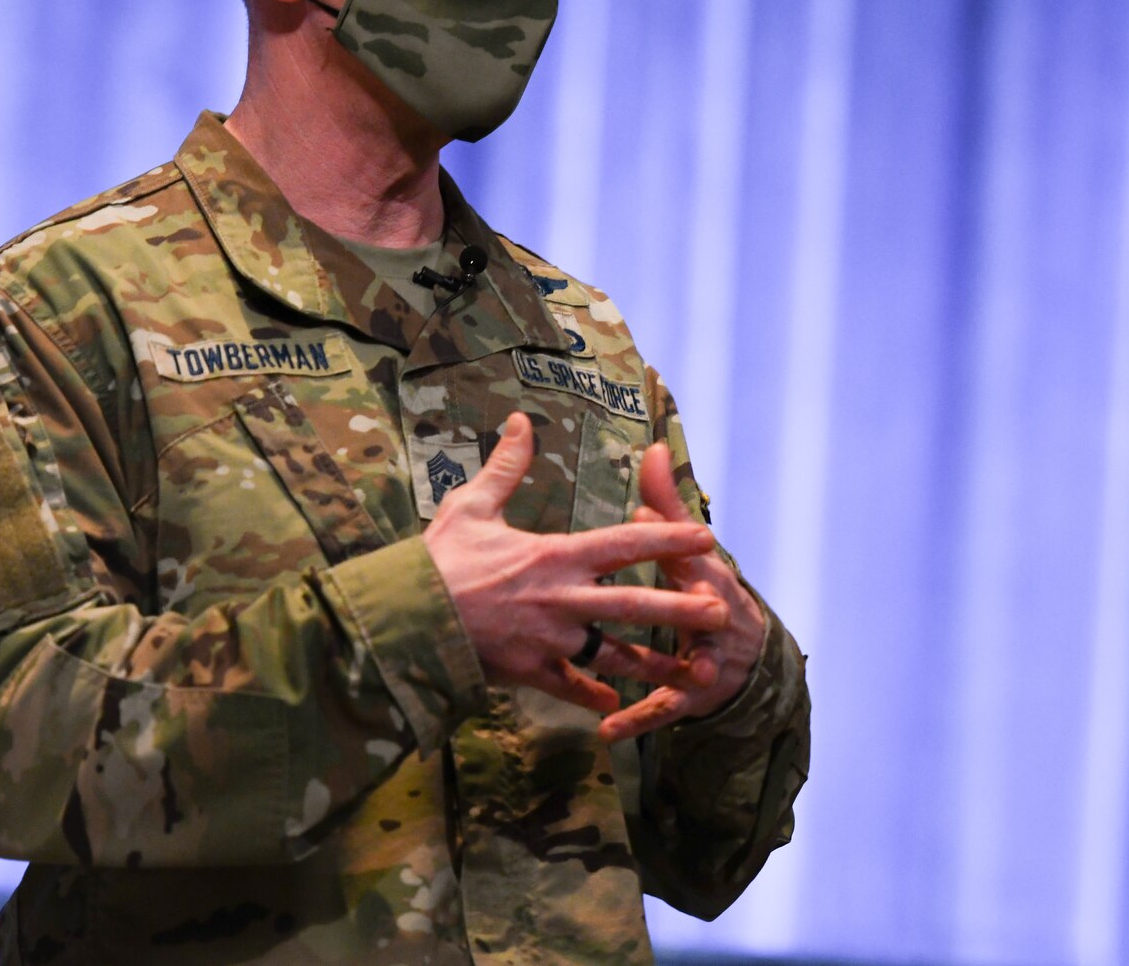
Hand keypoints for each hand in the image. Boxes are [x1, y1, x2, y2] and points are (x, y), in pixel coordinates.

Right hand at [423, 413, 729, 714]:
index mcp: (554, 556)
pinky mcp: (532, 674)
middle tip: (722, 613)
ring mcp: (550, 641)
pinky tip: (616, 706)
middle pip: (635, 606)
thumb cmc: (438, 562)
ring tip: (693, 671)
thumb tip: (521, 421)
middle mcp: (562, 600)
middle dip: (682, 609)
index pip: (624, 544)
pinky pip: (572, 689)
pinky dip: (595, 697)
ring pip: (615, 655)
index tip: (704, 536)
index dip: (668, 539)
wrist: (406, 622)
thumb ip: (506, 467)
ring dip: (656, 663)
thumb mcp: (470, 506)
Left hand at [597, 442, 765, 743]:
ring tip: (667, 679)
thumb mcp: (689, 548)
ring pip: (689, 662)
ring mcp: (703, 659)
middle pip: (698, 605)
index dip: (667, 535)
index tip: (642, 516)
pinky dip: (638, 720)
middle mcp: (709, 614)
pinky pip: (662, 710)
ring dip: (678, 669)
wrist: (744, 655)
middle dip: (690, 602)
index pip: (686, 550)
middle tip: (679, 598)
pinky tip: (607, 732)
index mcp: (702, 575)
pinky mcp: (688, 697)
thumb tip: (653, 447)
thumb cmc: (706, 591)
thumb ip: (666, 501)